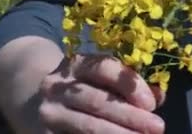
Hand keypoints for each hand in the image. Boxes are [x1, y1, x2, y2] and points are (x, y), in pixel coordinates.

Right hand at [38, 54, 165, 133]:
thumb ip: (129, 85)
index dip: (129, 84)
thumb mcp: (101, 78)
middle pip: (97, 100)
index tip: (151, 103)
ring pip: (87, 125)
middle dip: (130, 115)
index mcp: (76, 64)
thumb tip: (159, 97)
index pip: (104, 68)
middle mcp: (58, 85)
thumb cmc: (82, 88)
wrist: (33, 100)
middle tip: (157, 127)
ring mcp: (49, 112)